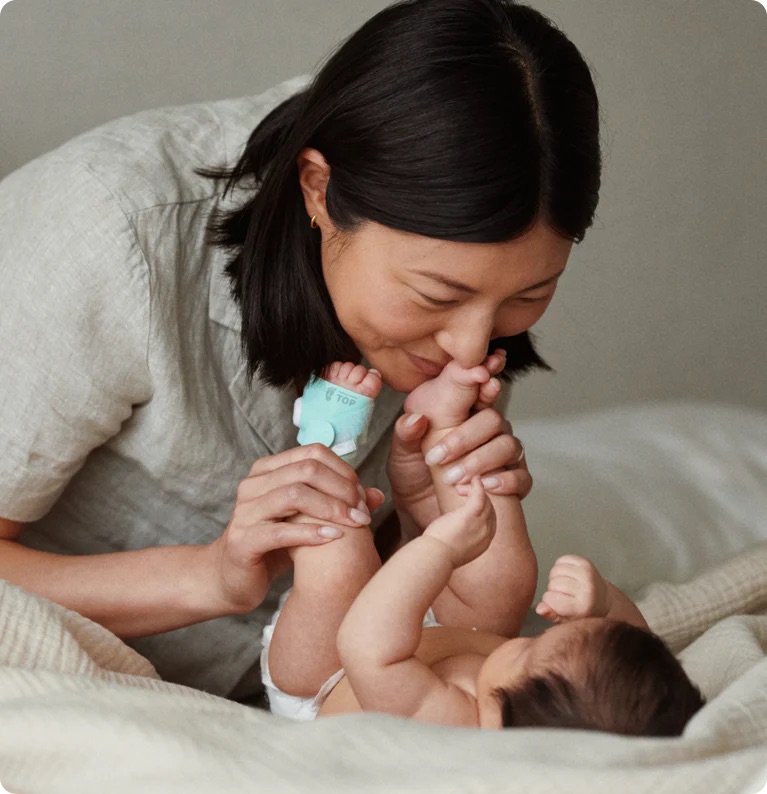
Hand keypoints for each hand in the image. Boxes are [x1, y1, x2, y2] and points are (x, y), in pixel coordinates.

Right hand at [205, 444, 385, 613]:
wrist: (232, 579)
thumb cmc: (274, 545)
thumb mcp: (307, 519)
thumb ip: (338, 503)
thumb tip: (377, 495)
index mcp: (267, 471)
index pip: (313, 453)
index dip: (343, 471)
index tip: (362, 496)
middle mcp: (253, 485)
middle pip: (306, 470)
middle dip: (342, 489)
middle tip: (362, 512)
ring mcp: (245, 512)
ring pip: (294, 494)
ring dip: (331, 508)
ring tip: (354, 524)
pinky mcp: (243, 542)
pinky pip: (280, 531)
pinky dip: (311, 533)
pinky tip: (333, 538)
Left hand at [387, 355, 529, 535]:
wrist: (421, 516)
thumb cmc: (414, 477)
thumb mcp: (401, 455)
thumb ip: (406, 435)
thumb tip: (416, 419)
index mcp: (461, 412)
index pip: (477, 388)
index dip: (483, 379)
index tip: (482, 376)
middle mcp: (486, 429)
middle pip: (493, 419)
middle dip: (466, 437)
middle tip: (440, 457)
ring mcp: (502, 454)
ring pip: (508, 445)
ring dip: (481, 460)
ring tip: (456, 478)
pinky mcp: (510, 481)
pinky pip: (522, 476)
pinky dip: (506, 481)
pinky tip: (488, 486)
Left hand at [422, 476, 495, 567]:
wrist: (432, 559)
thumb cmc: (436, 552)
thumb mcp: (454, 545)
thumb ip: (461, 536)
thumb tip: (453, 526)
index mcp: (484, 543)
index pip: (490, 519)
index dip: (481, 507)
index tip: (467, 501)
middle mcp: (487, 534)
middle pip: (490, 508)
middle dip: (477, 497)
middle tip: (460, 492)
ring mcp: (481, 525)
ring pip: (485, 500)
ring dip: (474, 490)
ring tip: (460, 488)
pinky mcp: (470, 515)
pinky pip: (480, 495)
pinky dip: (477, 485)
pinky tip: (474, 479)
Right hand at [535, 555, 609, 623]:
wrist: (603, 600)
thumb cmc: (583, 613)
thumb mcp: (567, 621)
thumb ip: (552, 615)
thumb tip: (540, 608)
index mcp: (582, 607)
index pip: (550, 599)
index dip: (549, 601)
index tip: (558, 604)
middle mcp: (586, 589)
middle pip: (553, 583)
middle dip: (553, 589)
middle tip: (563, 594)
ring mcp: (587, 574)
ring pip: (555, 570)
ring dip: (556, 577)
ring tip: (565, 585)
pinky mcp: (586, 563)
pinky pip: (562, 559)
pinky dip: (560, 566)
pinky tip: (568, 575)